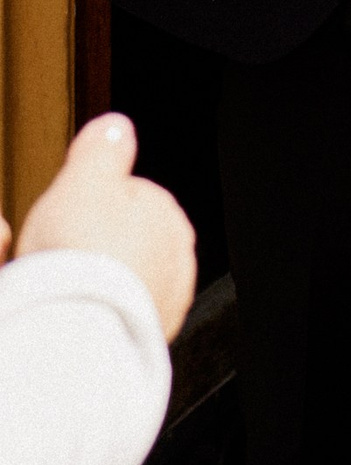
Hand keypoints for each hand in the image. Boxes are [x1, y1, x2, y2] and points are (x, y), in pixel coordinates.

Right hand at [2, 112, 195, 338]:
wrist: (78, 331)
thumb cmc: (80, 255)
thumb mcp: (84, 180)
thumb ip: (102, 150)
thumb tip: (117, 127)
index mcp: (168, 216)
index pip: (128, 198)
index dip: (86, 207)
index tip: (63, 219)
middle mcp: (177, 259)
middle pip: (125, 242)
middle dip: (93, 246)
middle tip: (58, 256)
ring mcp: (166, 301)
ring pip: (122, 280)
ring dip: (97, 281)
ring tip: (66, 288)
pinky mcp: (147, 337)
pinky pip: (118, 316)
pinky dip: (101, 313)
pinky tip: (79, 314)